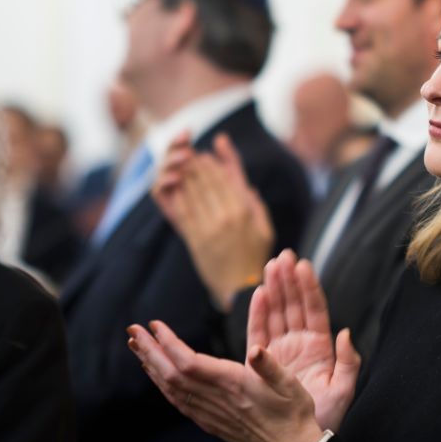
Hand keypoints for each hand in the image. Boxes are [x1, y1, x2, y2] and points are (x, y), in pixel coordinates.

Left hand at [128, 318, 323, 441]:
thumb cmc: (294, 414)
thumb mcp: (292, 385)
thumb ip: (272, 366)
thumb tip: (257, 348)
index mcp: (233, 385)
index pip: (189, 363)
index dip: (169, 343)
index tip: (155, 324)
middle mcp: (216, 400)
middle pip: (172, 374)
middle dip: (151, 351)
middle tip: (132, 330)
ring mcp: (210, 414)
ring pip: (171, 389)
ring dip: (152, 366)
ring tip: (137, 346)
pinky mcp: (210, 422)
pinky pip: (178, 402)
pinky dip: (163, 385)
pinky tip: (156, 374)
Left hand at [152, 132, 274, 310]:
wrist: (240, 288)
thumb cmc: (256, 258)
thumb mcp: (265, 229)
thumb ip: (256, 205)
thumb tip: (247, 186)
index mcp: (244, 210)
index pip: (226, 177)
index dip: (216, 162)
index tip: (209, 153)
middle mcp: (226, 215)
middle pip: (208, 181)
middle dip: (198, 165)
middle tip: (191, 155)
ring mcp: (209, 227)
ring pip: (194, 192)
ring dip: (186, 176)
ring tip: (182, 166)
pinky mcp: (195, 238)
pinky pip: (184, 211)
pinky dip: (178, 196)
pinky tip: (175, 187)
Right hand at [247, 249, 359, 431]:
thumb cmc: (324, 420)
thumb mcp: (343, 391)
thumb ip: (349, 362)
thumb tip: (347, 333)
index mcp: (320, 348)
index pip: (314, 310)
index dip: (309, 287)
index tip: (303, 264)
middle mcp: (299, 345)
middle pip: (293, 306)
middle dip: (288, 280)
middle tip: (283, 255)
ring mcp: (280, 352)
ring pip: (276, 314)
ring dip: (273, 289)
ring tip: (271, 265)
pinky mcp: (262, 363)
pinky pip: (259, 333)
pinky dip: (258, 313)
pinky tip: (258, 293)